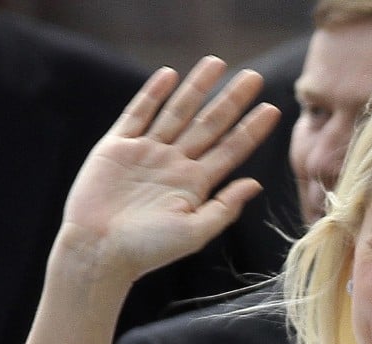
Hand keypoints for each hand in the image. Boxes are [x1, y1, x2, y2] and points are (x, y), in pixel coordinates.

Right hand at [57, 56, 280, 285]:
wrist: (99, 251)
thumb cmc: (147, 250)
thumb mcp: (194, 232)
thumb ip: (225, 207)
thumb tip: (256, 184)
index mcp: (194, 185)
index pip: (230, 150)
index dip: (251, 130)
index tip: (272, 109)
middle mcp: (174, 164)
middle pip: (209, 125)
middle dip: (232, 101)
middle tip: (255, 76)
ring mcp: (146, 153)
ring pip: (177, 112)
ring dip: (197, 88)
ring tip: (217, 63)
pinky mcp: (116, 148)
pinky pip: (137, 114)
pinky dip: (152, 94)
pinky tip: (169, 74)